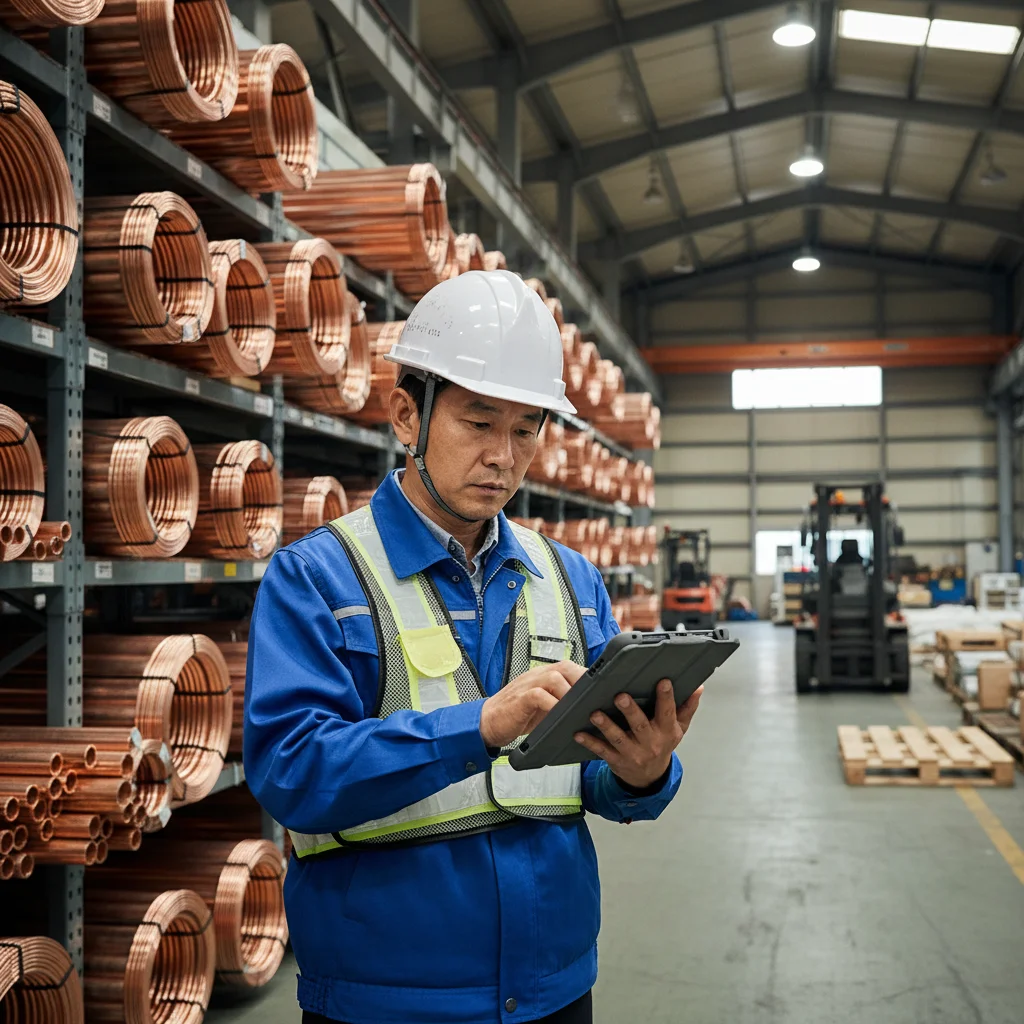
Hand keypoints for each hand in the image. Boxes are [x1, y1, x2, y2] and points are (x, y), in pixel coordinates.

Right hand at [480, 661, 586, 748]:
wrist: (487, 722)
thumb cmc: (518, 715)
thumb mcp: (543, 706)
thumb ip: (560, 701)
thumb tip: (587, 709)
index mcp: (544, 675)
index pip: (570, 668)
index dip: (587, 677)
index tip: (602, 689)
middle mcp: (537, 675)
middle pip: (566, 667)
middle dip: (583, 682)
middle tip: (594, 699)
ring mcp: (528, 684)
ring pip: (554, 678)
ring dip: (569, 693)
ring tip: (579, 709)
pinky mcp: (520, 698)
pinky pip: (539, 695)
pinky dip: (552, 704)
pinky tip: (559, 716)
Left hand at [574, 681, 702, 789]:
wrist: (649, 777)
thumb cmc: (662, 745)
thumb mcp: (679, 729)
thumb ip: (687, 708)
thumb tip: (698, 688)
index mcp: (666, 731)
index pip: (668, 712)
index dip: (667, 697)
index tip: (662, 681)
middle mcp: (650, 743)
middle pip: (640, 725)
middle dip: (630, 711)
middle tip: (620, 696)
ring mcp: (632, 753)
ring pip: (618, 738)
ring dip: (606, 726)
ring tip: (595, 713)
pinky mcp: (616, 760)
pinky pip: (602, 751)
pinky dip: (590, 742)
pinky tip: (578, 733)